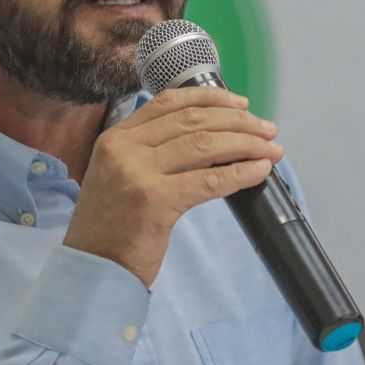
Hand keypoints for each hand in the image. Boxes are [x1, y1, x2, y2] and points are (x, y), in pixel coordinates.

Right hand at [64, 87, 283, 286]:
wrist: (93, 267)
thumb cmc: (113, 226)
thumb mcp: (123, 175)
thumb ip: (153, 152)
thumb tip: (212, 136)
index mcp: (115, 136)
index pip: (169, 102)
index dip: (211, 98)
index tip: (241, 104)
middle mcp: (124, 147)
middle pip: (192, 121)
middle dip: (238, 122)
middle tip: (268, 130)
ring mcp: (137, 172)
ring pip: (204, 145)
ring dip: (246, 144)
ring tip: (272, 149)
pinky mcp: (154, 200)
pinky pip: (209, 180)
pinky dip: (240, 172)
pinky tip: (260, 171)